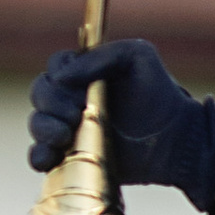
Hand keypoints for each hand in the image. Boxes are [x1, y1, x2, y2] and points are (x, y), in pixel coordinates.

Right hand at [28, 38, 214, 213]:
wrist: (176, 140)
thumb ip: (102, 56)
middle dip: (51, 103)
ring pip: (38, 123)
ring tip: (66, 135)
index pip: (55, 68)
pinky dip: (38, 156)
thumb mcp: (138, 57)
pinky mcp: (73, 156)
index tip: (79, 91)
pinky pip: (42, 155)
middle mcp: (73, 99)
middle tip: (75, 114)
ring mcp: (71, 128)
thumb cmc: (160, 94)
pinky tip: (47, 159)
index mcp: (84, 73)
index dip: (59, 77)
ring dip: (44, 128)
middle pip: (41, 94)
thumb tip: (62, 77)